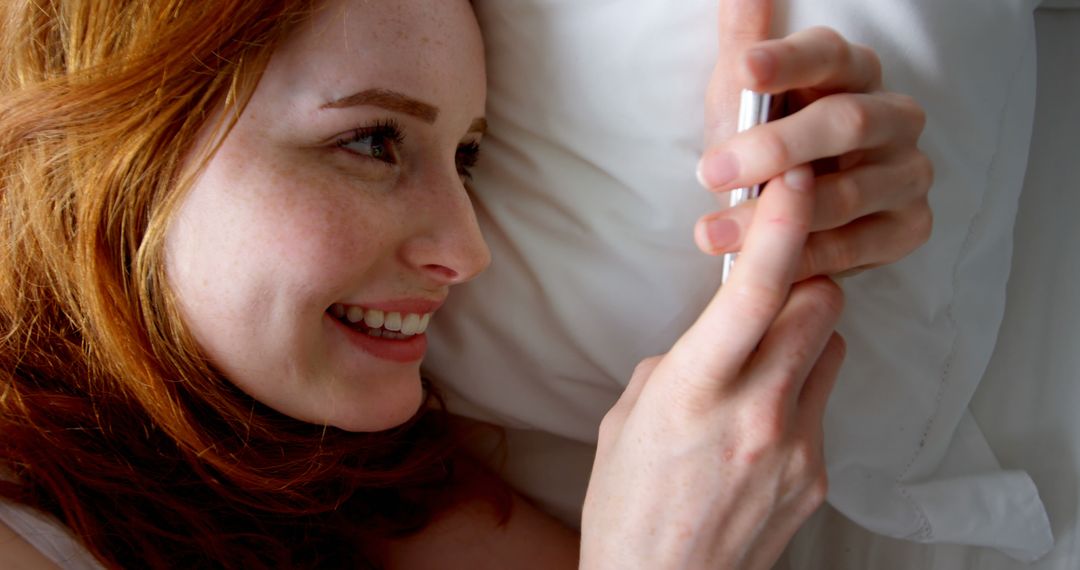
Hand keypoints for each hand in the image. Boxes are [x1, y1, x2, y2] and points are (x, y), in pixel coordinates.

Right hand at [580, 166, 845, 569]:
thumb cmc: (627, 508)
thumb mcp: (628, 419)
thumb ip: (679, 362)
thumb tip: (716, 335)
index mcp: (694, 392)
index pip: (750, 294)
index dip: (778, 227)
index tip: (793, 179)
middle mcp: (756, 415)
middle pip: (819, 305)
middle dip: (802, 280)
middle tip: (772, 287)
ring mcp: (795, 449)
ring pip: (829, 352)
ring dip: (803, 340)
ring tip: (759, 373)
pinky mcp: (816, 477)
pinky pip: (822, 407)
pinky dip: (797, 398)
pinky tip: (757, 431)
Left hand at [695, 0, 932, 279]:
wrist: (789, 219)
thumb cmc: (766, 147)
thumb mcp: (743, 93)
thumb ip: (745, 37)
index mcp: (850, 71)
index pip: (825, 56)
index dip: (785, 62)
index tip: (745, 69)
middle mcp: (891, 115)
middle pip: (843, 123)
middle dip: (773, 150)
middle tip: (710, 173)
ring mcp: (907, 172)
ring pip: (848, 192)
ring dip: (776, 218)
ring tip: (711, 232)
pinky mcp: (909, 225)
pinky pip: (859, 244)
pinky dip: (808, 256)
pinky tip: (765, 266)